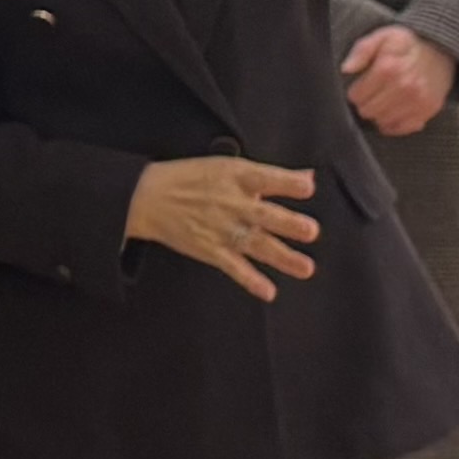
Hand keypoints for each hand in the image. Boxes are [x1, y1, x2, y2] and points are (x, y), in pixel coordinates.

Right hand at [127, 157, 320, 300]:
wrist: (148, 196)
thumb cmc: (191, 178)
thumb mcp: (230, 167)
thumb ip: (272, 176)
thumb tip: (308, 176)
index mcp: (236, 177)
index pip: (266, 178)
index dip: (287, 182)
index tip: (308, 187)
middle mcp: (232, 203)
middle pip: (264, 215)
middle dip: (287, 223)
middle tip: (310, 230)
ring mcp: (222, 229)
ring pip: (256, 244)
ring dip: (281, 257)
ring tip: (305, 268)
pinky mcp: (211, 250)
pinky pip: (234, 267)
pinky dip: (250, 280)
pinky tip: (268, 291)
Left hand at [343, 27, 453, 138]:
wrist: (441, 49)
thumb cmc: (406, 44)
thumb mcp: (382, 37)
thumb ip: (361, 50)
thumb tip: (346, 69)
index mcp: (389, 68)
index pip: (357, 96)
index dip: (355, 92)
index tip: (360, 86)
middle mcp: (404, 86)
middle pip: (368, 111)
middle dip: (366, 103)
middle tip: (372, 94)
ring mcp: (418, 100)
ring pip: (383, 121)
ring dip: (379, 113)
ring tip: (384, 100)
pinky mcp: (428, 110)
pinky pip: (402, 128)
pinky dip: (395, 123)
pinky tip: (394, 111)